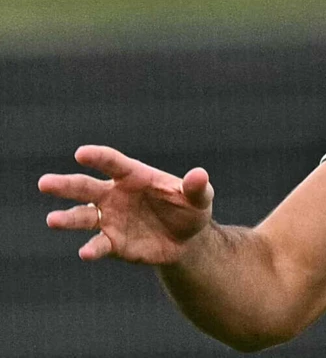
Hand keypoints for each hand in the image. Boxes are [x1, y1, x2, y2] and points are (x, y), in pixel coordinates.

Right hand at [38, 145, 213, 263]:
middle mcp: (115, 195)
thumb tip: (199, 175)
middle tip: (44, 182)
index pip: (112, 163)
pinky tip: (85, 253)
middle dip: (65, 185)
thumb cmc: (190, 209)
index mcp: (134, 176)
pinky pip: (98, 245)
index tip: (81, 153)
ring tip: (52, 220)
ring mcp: (110, 219)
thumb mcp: (200, 198)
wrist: (187, 240)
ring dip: (67, 218)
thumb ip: (196, 187)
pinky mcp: (112, 243)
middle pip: (86, 187)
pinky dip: (92, 248)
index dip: (98, 157)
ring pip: (82, 217)